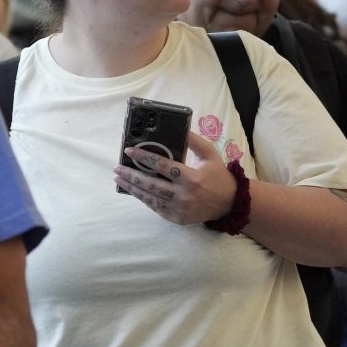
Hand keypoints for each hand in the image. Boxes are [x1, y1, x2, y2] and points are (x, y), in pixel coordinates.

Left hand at [113, 131, 236, 225]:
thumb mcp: (210, 154)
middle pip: (151, 184)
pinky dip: (143, 198)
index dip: (144, 157)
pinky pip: (155, 208)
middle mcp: (183, 195)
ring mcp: (179, 209)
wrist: (229, 203)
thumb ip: (194, 141)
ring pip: (150, 197)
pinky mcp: (177, 218)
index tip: (130, 151)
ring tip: (119, 179)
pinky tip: (133, 190)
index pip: (162, 166)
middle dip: (131, 175)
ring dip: (132, 188)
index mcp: (191, 178)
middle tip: (117, 168)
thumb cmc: (218, 176)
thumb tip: (180, 128)